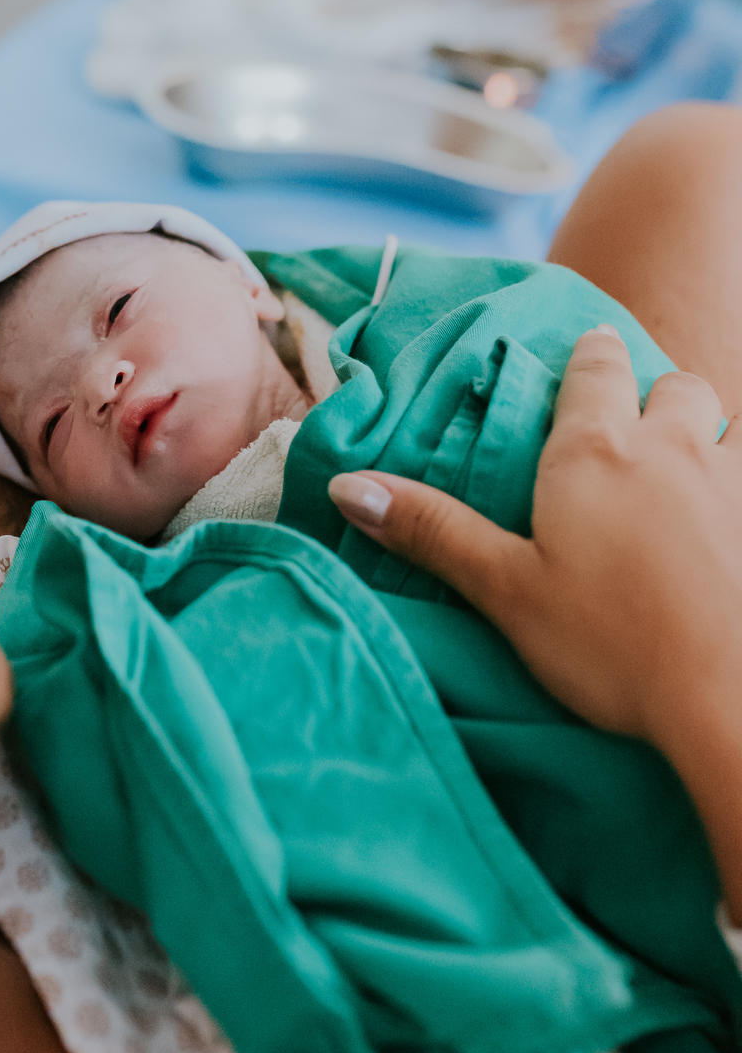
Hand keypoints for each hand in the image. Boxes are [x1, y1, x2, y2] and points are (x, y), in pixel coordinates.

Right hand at [328, 326, 741, 919]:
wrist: (729, 699)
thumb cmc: (609, 644)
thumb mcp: (505, 590)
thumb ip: (433, 531)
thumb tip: (349, 484)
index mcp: (593, 452)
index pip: (594, 368)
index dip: (589, 356)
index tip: (585, 353)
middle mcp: (671, 448)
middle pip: (674, 384)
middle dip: (652, 391)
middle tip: (630, 420)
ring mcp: (733, 484)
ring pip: (723, 428)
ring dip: (701, 437)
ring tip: (679, 474)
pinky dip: (733, 492)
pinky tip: (720, 529)